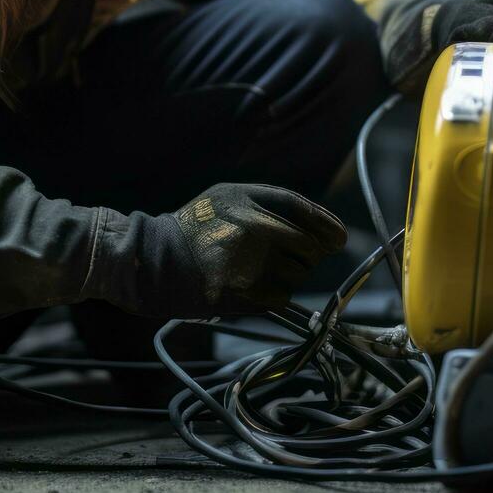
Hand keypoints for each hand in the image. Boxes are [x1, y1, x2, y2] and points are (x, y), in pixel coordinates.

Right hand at [124, 183, 346, 317]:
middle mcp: (253, 231)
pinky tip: (252, 285)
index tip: (338, 238)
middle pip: (309, 247)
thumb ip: (272, 202)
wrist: (154, 260)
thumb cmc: (196, 224)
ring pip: (298, 274)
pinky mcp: (243, 295)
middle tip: (289, 255)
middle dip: (307, 253)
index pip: (306, 212)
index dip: (328, 226)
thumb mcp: (230, 194)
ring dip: (290, 274)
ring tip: (259, 268)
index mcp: (249, 202)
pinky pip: (282, 297)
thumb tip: (323, 227)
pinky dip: (275, 294)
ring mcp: (249, 265)